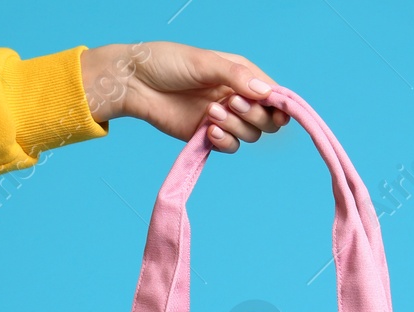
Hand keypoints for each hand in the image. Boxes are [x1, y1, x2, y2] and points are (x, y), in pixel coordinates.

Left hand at [80, 42, 287, 151]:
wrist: (134, 84)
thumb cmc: (166, 63)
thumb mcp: (204, 62)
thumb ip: (236, 76)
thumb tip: (266, 92)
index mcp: (241, 75)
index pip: (274, 94)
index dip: (279, 104)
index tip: (275, 109)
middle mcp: (237, 97)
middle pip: (267, 119)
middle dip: (255, 115)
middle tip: (232, 104)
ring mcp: (224, 118)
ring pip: (251, 135)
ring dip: (236, 127)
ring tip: (211, 113)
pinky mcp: (208, 136)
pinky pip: (231, 147)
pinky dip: (224, 142)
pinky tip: (208, 131)